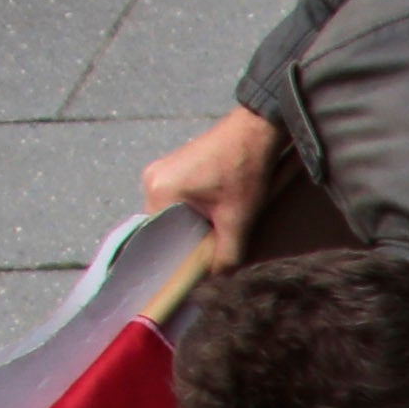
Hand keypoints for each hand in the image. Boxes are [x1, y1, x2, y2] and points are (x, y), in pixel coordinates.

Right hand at [140, 106, 285, 269]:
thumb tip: (215, 277)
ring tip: (216, 231)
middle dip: (189, 241)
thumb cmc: (245, 170)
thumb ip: (225, 255)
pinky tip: (215, 215)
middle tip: (212, 251)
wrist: (257, 130)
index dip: (178, 256)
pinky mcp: (174, 167)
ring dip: (195, 226)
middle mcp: (151, 179)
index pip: (158, 240)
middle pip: (165, 228)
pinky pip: (179, 201)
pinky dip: (196, 212)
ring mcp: (160, 171)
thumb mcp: (238, 220)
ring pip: (174, 215)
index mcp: (158, 191)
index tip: (195, 268)